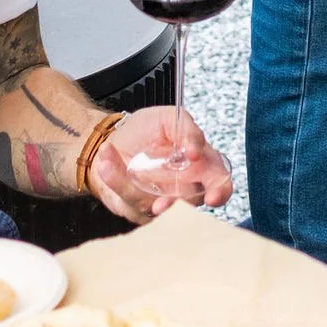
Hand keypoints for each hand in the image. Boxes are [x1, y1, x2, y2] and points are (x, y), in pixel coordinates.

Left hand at [89, 106, 233, 220]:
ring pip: (158, 207)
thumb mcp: (165, 117)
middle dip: (176, 205)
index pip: (219, 182)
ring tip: (110, 164)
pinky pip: (131, 202)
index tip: (213, 195)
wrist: (109, 141)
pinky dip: (115, 180)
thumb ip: (186, 128)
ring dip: (135, 189)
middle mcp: (184, 186)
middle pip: (190, 204)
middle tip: (161, 203)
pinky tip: (106, 161)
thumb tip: (196, 150)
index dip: (220, 191)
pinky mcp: (140, 209)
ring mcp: (162, 200)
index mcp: (199, 163)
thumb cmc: (143, 130)